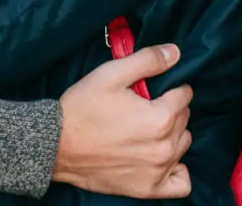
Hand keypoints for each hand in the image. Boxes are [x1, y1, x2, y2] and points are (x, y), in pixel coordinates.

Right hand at [52, 44, 192, 198]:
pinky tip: (161, 156)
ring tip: (149, 126)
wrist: (57, 145)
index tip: (155, 87)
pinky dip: (177, 169)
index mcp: (160, 118)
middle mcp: (164, 148)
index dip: (171, 86)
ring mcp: (158, 172)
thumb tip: (175, 52)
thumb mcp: (112, 73)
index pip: (184, 96)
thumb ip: (148, 60)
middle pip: (184, 119)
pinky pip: (181, 183)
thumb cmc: (84, 106)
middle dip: (171, 107)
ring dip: (173, 133)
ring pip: (182, 145)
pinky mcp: (148, 189)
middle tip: (147, 103)